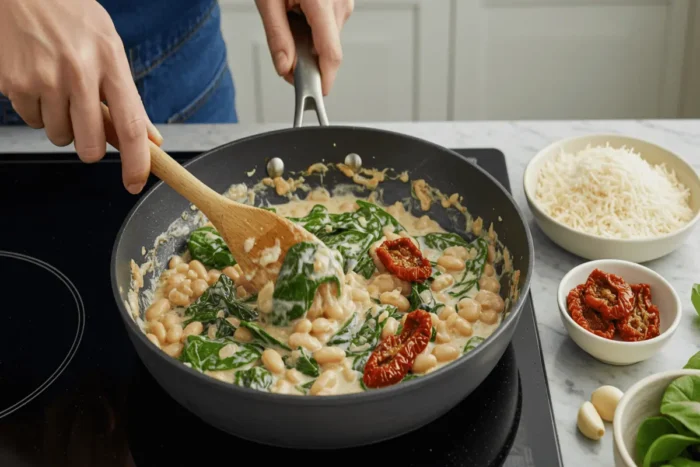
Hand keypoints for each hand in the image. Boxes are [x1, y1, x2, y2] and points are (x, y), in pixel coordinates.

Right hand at [0, 0, 161, 193]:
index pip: (130, 127)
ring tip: (60, 90)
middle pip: (90, 146)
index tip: (135, 183)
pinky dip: (37, 111)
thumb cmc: (74, 18)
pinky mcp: (14, 83)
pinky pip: (32, 122)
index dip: (136, 163)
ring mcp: (43, 79)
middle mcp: (78, 73)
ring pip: (59, 137)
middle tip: (88, 126)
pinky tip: (38, 81)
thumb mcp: (110, 49)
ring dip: (62, 125)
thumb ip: (129, 98)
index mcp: (110, 63)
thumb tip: (150, 139)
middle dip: (91, 147)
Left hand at [256, 0, 353, 94]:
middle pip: (328, 49)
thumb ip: (277, 36)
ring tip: (291, 21)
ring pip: (329, 39)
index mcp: (321, 2)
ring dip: (310, 42)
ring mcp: (344, 2)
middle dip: (308, 60)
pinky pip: (330, 26)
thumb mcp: (268, 0)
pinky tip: (301, 14)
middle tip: (286, 56)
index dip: (324, 79)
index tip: (317, 94)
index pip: (330, 53)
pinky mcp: (343, 1)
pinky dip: (315, 29)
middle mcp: (339, 3)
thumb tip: (285, 67)